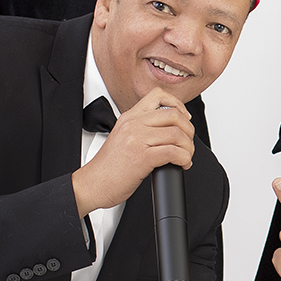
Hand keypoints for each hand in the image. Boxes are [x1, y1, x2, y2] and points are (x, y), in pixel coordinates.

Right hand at [70, 89, 194, 216]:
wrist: (92, 184)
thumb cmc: (108, 166)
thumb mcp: (122, 137)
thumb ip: (141, 129)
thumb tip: (168, 130)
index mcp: (129, 117)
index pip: (158, 96)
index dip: (178, 105)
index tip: (183, 119)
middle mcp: (133, 125)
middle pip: (174, 114)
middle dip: (188, 130)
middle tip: (187, 142)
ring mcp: (137, 140)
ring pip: (176, 134)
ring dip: (188, 147)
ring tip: (185, 156)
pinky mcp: (141, 157)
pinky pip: (173, 152)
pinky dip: (184, 158)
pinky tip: (182, 164)